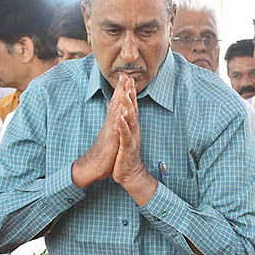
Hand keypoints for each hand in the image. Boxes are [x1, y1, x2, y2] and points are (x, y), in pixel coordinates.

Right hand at [71, 75, 126, 187]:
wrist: (93, 166)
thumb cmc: (103, 152)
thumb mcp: (108, 136)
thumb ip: (110, 124)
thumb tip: (110, 115)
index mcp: (111, 123)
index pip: (117, 104)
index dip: (121, 91)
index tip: (125, 79)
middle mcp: (110, 123)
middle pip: (116, 103)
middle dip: (120, 88)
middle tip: (125, 74)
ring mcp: (110, 129)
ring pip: (115, 110)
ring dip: (120, 97)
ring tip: (124, 85)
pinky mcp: (111, 138)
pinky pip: (116, 126)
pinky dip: (119, 117)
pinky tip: (123, 109)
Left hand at [111, 75, 155, 203]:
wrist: (130, 175)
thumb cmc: (126, 156)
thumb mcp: (124, 137)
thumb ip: (125, 124)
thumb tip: (122, 112)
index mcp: (132, 127)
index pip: (131, 107)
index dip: (130, 93)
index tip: (128, 79)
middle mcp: (134, 130)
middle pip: (133, 109)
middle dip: (131, 94)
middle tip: (130, 80)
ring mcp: (131, 138)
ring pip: (131, 120)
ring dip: (129, 107)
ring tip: (127, 95)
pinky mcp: (127, 147)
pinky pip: (125, 135)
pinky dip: (123, 125)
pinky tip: (120, 117)